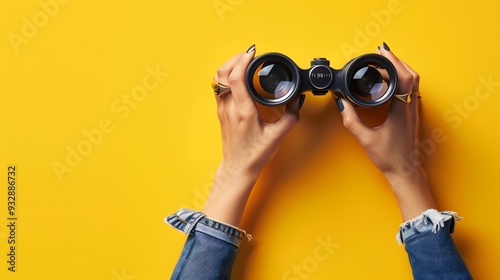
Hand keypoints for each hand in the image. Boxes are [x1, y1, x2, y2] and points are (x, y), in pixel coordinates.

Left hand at [214, 47, 301, 179]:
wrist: (238, 168)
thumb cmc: (254, 155)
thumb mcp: (277, 136)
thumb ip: (290, 117)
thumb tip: (298, 102)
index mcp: (243, 112)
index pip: (236, 79)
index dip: (242, 61)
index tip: (252, 53)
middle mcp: (229, 108)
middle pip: (222, 74)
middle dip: (234, 58)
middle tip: (249, 54)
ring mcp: (222, 110)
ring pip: (217, 79)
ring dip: (228, 66)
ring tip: (243, 61)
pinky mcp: (221, 112)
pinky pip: (218, 87)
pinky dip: (226, 76)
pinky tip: (237, 76)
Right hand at [337, 43, 436, 220]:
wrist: (406, 170)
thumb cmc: (389, 157)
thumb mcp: (366, 139)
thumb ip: (352, 120)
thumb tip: (341, 104)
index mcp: (401, 109)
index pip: (402, 77)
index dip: (392, 62)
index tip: (381, 52)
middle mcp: (410, 107)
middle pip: (411, 75)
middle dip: (396, 60)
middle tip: (382, 53)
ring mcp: (413, 110)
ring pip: (414, 82)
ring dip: (402, 69)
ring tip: (386, 63)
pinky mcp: (412, 115)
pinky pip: (411, 90)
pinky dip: (404, 79)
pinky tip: (392, 81)